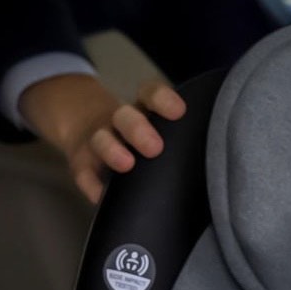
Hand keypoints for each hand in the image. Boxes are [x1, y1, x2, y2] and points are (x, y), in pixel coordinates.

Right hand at [19, 74, 185, 203]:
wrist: (87, 128)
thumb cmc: (138, 135)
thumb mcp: (156, 127)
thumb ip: (176, 138)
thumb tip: (208, 166)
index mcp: (141, 108)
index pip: (150, 94)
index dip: (163, 100)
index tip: (179, 112)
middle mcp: (118, 120)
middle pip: (124, 116)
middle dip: (138, 129)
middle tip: (155, 147)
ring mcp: (97, 140)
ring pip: (101, 139)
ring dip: (112, 150)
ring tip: (127, 164)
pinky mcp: (82, 163)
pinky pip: (84, 173)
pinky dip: (92, 184)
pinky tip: (102, 195)